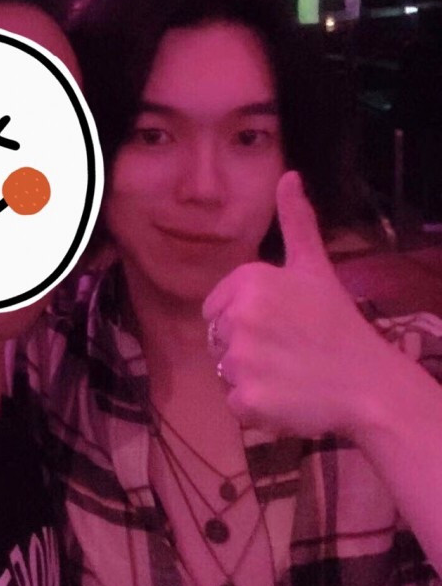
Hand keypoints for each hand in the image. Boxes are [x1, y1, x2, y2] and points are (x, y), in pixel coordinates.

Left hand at [203, 171, 401, 438]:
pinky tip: (287, 399)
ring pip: (224, 373)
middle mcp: (238, 316)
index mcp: (248, 281)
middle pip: (217, 341)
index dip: (242, 322)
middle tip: (287, 352)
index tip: (278, 328)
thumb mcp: (315, 267)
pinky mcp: (246, 399)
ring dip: (250, 379)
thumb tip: (289, 175)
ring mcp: (241, 360)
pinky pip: (234, 405)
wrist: (372, 385)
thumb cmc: (339, 324)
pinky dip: (256, 409)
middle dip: (245, 349)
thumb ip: (296, 222)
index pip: (213, 310)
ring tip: (289, 374)